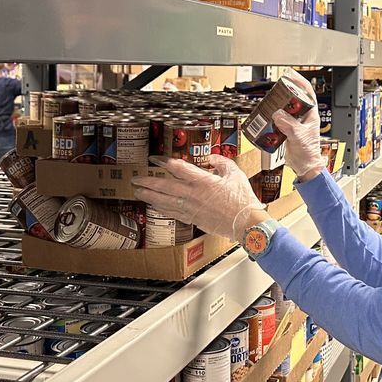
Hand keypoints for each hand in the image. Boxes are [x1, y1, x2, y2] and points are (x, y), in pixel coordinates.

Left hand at [132, 155, 265, 241]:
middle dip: (148, 182)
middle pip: (165, 187)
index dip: (164, 162)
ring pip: (165, 202)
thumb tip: (211, 158)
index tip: (154, 159)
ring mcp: (191, 208)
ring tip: (138, 192)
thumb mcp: (235, 174)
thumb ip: (221, 163)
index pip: (178, 168)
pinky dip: (161, 209)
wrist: (246, 223)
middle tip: (136, 179)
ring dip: (149, 197)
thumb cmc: (242, 200)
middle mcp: (193, 195)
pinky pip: (172, 213)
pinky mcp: (193, 219)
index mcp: (203, 181)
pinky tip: (154, 206)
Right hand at [273, 69, 324, 181]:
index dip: (299, 82)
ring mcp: (296, 122)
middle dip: (286, 90)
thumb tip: (278, 114)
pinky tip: (267, 114)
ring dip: (278, 102)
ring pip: (286, 107)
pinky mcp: (288, 128)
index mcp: (311, 115)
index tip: (290, 75)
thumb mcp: (298, 137)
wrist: (304, 166)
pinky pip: (280, 117)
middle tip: (276, 86)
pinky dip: (273, 114)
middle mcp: (304, 116)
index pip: (307, 92)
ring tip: (270, 98)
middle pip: (295, 97)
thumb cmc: (308, 153)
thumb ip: (289, 125)